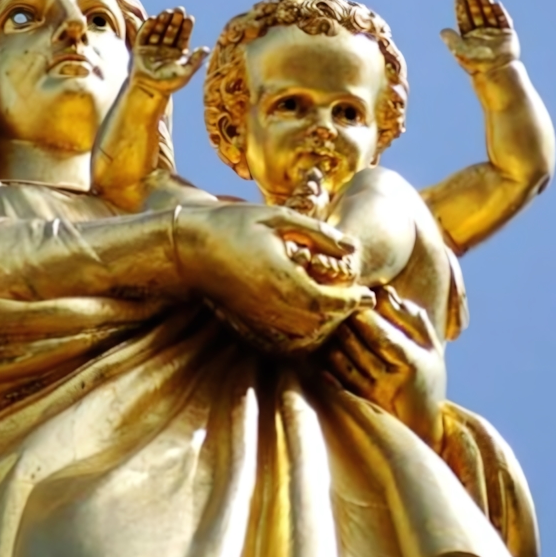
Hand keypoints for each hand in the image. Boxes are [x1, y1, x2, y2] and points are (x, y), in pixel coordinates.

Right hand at [132, 8, 209, 94]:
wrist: (149, 90)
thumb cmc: (169, 84)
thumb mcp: (185, 72)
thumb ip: (195, 60)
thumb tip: (207, 49)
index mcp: (178, 53)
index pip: (183, 36)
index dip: (186, 27)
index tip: (189, 18)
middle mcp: (166, 48)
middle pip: (171, 30)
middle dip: (175, 20)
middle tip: (179, 9)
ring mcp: (153, 48)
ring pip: (159, 30)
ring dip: (163, 21)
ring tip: (167, 12)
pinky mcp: (141, 49)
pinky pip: (144, 35)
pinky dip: (148, 27)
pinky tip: (153, 19)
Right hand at [174, 203, 374, 352]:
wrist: (187, 248)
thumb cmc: (232, 224)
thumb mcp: (278, 217)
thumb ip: (318, 234)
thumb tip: (352, 248)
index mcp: (282, 278)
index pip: (329, 303)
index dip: (353, 302)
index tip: (368, 294)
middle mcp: (271, 305)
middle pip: (321, 325)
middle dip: (342, 314)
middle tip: (358, 300)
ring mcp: (259, 317)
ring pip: (304, 337)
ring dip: (325, 326)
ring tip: (337, 308)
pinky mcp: (250, 323)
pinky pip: (284, 339)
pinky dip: (304, 333)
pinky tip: (310, 316)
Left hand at [325, 288, 446, 445]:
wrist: (423, 425)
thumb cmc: (426, 377)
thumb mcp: (430, 349)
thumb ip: (413, 319)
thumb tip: (386, 292)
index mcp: (412, 362)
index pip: (381, 335)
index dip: (365, 315)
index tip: (359, 299)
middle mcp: (391, 380)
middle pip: (357, 344)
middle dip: (345, 322)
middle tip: (341, 306)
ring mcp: (371, 393)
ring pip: (341, 358)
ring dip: (334, 338)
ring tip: (335, 324)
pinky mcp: (356, 403)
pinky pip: (333, 376)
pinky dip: (326, 360)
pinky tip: (327, 349)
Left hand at [439, 0, 519, 74]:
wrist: (496, 72)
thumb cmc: (477, 64)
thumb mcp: (461, 52)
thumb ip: (452, 41)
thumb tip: (443, 31)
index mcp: (469, 37)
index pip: (464, 18)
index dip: (461, 6)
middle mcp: (481, 33)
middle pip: (477, 13)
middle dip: (473, 2)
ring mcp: (495, 33)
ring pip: (489, 14)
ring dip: (486, 3)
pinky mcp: (507, 34)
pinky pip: (504, 20)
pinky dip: (500, 12)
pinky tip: (495, 4)